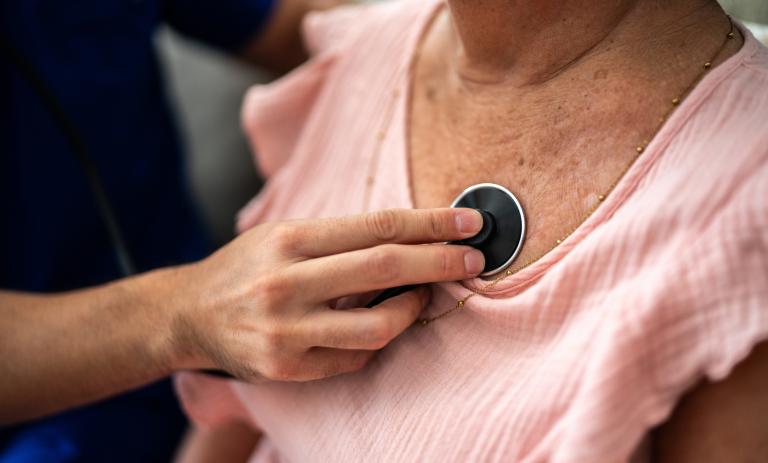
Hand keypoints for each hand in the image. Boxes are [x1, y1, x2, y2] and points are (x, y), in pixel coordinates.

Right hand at [167, 208, 484, 381]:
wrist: (188, 314)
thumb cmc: (246, 267)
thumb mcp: (282, 233)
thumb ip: (338, 236)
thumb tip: (410, 235)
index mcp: (289, 240)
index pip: (376, 227)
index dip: (430, 224)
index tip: (469, 223)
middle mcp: (287, 283)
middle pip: (384, 268)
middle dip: (440, 261)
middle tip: (475, 258)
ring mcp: (287, 331)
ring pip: (377, 326)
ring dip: (413, 309)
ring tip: (422, 296)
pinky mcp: (287, 368)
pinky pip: (354, 357)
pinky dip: (378, 340)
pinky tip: (380, 324)